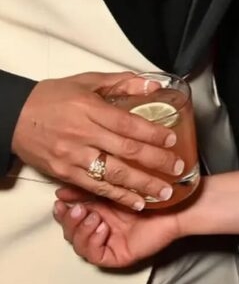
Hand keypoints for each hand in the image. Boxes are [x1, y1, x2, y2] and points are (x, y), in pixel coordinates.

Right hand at [12, 73, 185, 210]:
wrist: (13, 117)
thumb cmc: (51, 96)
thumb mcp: (87, 81)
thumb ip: (122, 83)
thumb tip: (153, 85)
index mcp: (90, 110)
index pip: (128, 124)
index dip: (152, 134)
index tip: (172, 140)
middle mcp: (83, 135)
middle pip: (126, 151)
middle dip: (156, 162)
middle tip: (178, 168)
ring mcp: (73, 157)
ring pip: (113, 174)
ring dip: (142, 185)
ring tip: (165, 192)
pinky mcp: (64, 174)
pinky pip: (95, 188)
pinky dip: (118, 196)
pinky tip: (137, 202)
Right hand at [54, 191, 181, 267]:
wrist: (173, 202)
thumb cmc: (150, 191)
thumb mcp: (115, 186)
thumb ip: (90, 188)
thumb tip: (61, 191)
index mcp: (98, 211)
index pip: (71, 215)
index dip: (62, 210)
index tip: (59, 199)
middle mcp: (100, 228)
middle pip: (71, 232)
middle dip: (70, 220)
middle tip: (76, 209)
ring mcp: (108, 243)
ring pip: (79, 244)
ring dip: (81, 230)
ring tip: (94, 216)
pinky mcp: (117, 255)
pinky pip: (94, 255)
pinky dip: (93, 241)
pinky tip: (102, 228)